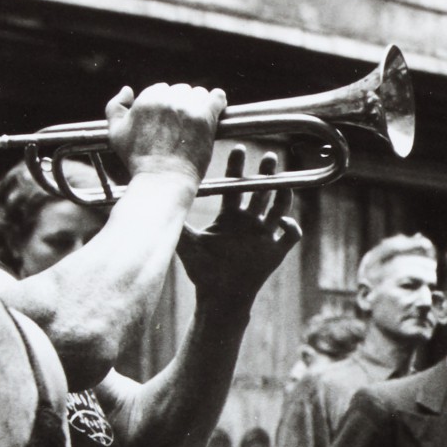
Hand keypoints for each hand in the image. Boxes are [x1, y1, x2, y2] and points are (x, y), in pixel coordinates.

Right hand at [105, 81, 226, 181]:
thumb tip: (128, 89)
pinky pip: (217, 98)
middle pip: (181, 90)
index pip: (161, 89)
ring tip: (197, 120)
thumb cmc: (138, 160)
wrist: (162, 179)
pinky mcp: (205, 118)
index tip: (169, 119)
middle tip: (183, 122)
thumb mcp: (115, 133)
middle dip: (182, 103)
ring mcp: (187, 107)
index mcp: (146, 99)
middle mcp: (166, 99)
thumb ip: (115, 106)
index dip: (165, 104)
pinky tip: (218, 106)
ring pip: (199, 94)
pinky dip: (218, 100)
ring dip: (199, 103)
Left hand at [176, 151, 301, 307]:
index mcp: (229, 216)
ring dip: (283, 195)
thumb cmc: (201, 271)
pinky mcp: (275, 251)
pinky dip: (292, 227)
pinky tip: (283, 222)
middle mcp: (248, 222)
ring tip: (283, 183)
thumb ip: (177, 222)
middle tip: (270, 157)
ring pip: (280, 208)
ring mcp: (263, 235)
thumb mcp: (186, 243)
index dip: (238, 168)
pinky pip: (291, 235)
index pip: (236, 186)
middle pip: (261, 192)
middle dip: (266, 174)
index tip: (240, 150)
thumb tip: (155, 201)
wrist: (218, 297)